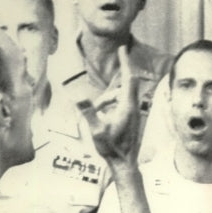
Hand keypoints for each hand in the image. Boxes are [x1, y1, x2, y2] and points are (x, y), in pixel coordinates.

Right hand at [77, 45, 142, 163]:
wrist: (125, 164)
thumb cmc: (111, 149)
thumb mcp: (96, 130)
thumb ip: (88, 112)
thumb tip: (78, 96)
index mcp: (127, 107)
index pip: (128, 79)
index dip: (125, 62)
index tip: (123, 48)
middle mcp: (133, 107)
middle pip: (123, 86)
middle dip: (111, 87)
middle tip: (101, 99)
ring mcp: (134, 113)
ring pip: (119, 97)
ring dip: (106, 101)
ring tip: (95, 116)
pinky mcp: (132, 119)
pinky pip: (120, 105)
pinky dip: (109, 107)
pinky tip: (101, 119)